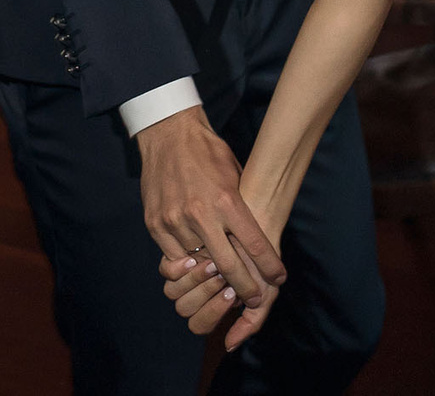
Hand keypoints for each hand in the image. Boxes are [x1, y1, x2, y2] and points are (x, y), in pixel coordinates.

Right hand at [138, 107, 286, 338]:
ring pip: (198, 266)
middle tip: (256, 298)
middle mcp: (201, 214)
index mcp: (227, 200)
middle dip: (245, 286)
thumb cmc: (209, 154)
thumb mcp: (236, 175)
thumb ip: (242, 207)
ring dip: (212, 278)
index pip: (254, 242)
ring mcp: (175, 221)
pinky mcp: (155, 225)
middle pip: (228, 264)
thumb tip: (255, 238)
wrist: (170, 135)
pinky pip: (173, 257)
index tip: (279, 279)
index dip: (268, 265)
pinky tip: (198, 269)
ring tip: (226, 287)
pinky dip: (187, 265)